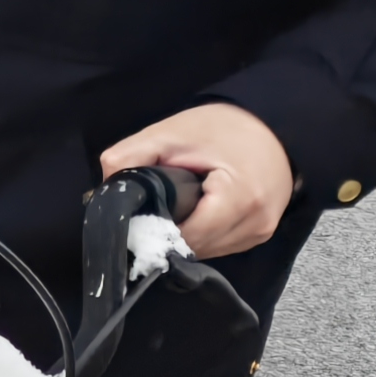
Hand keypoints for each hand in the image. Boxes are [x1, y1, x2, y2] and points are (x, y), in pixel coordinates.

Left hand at [99, 101, 291, 256]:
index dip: (156, 230)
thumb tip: (102, 190)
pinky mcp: (260, 233)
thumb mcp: (170, 133)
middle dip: (167, 233)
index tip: (138, 215)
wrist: (273, 124)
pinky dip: (202, 234)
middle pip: (195, 248)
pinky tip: (193, 212)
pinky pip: (220, 246)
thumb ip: (131, 158)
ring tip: (174, 208)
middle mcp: (256, 223)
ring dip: (185, 236)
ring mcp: (261, 232)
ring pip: (207, 252)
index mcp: (240, 198)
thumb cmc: (223, 127)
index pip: (186, 237)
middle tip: (152, 209)